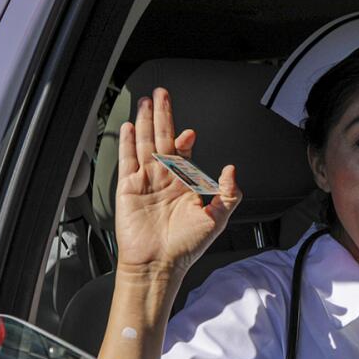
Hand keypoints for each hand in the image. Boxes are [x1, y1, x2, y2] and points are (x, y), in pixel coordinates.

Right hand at [113, 87, 241, 278]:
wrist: (158, 265)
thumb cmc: (185, 247)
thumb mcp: (216, 219)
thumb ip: (228, 194)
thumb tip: (231, 171)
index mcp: (184, 184)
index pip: (183, 152)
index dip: (185, 139)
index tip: (190, 132)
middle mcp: (164, 179)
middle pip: (162, 138)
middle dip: (162, 115)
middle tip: (162, 93)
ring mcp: (145, 181)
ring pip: (144, 143)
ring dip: (144, 122)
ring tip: (145, 101)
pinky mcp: (127, 188)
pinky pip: (127, 160)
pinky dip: (127, 142)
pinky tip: (128, 127)